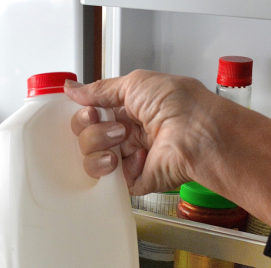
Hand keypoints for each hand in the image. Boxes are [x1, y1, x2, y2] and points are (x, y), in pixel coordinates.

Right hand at [66, 70, 225, 195]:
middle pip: (86, 137)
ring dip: (100, 147)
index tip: (91, 110)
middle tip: (114, 126)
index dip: (84, 114)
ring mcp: (131, 159)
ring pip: (91, 160)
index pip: (90, 116)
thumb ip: (100, 89)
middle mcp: (128, 135)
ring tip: (123, 140)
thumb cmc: (178, 104)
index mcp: (129, 111)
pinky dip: (119, 167)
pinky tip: (138, 157)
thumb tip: (73, 89)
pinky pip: (109, 181)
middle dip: (92, 130)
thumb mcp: (135, 83)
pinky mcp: (136, 181)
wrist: (197, 132)